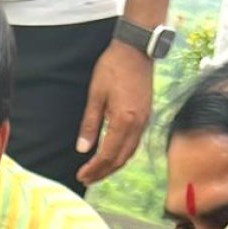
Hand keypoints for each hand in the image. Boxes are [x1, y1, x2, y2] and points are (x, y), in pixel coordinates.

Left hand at [74, 40, 152, 187]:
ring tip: (97, 172)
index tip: (81, 175)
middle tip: (86, 179)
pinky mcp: (146, 115)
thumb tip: (82, 149)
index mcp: (124, 120)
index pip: (108, 154)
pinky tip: (112, 156)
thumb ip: (90, 124)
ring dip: (113, 166)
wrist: (136, 49)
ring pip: (129, 153)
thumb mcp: (95, 95)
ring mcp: (144, 121)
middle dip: (103, 172)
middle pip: (120, 159)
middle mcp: (138, 124)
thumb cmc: (113, 67)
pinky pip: (134, 143)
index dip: (94, 169)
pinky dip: (122, 154)